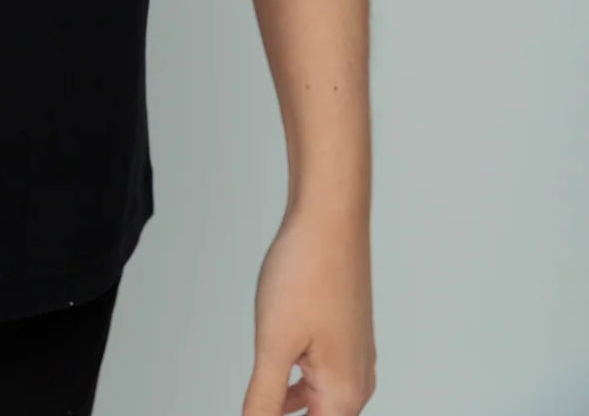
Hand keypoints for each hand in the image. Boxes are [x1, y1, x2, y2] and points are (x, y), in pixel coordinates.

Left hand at [242, 200, 375, 415]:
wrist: (330, 218)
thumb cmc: (308, 271)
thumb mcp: (274, 345)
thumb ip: (264, 400)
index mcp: (345, 394)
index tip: (257, 410)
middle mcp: (357, 381)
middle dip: (284, 413)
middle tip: (257, 402)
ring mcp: (354, 357)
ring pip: (320, 401)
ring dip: (290, 404)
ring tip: (261, 398)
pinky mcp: (344, 336)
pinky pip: (321, 377)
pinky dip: (298, 384)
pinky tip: (277, 377)